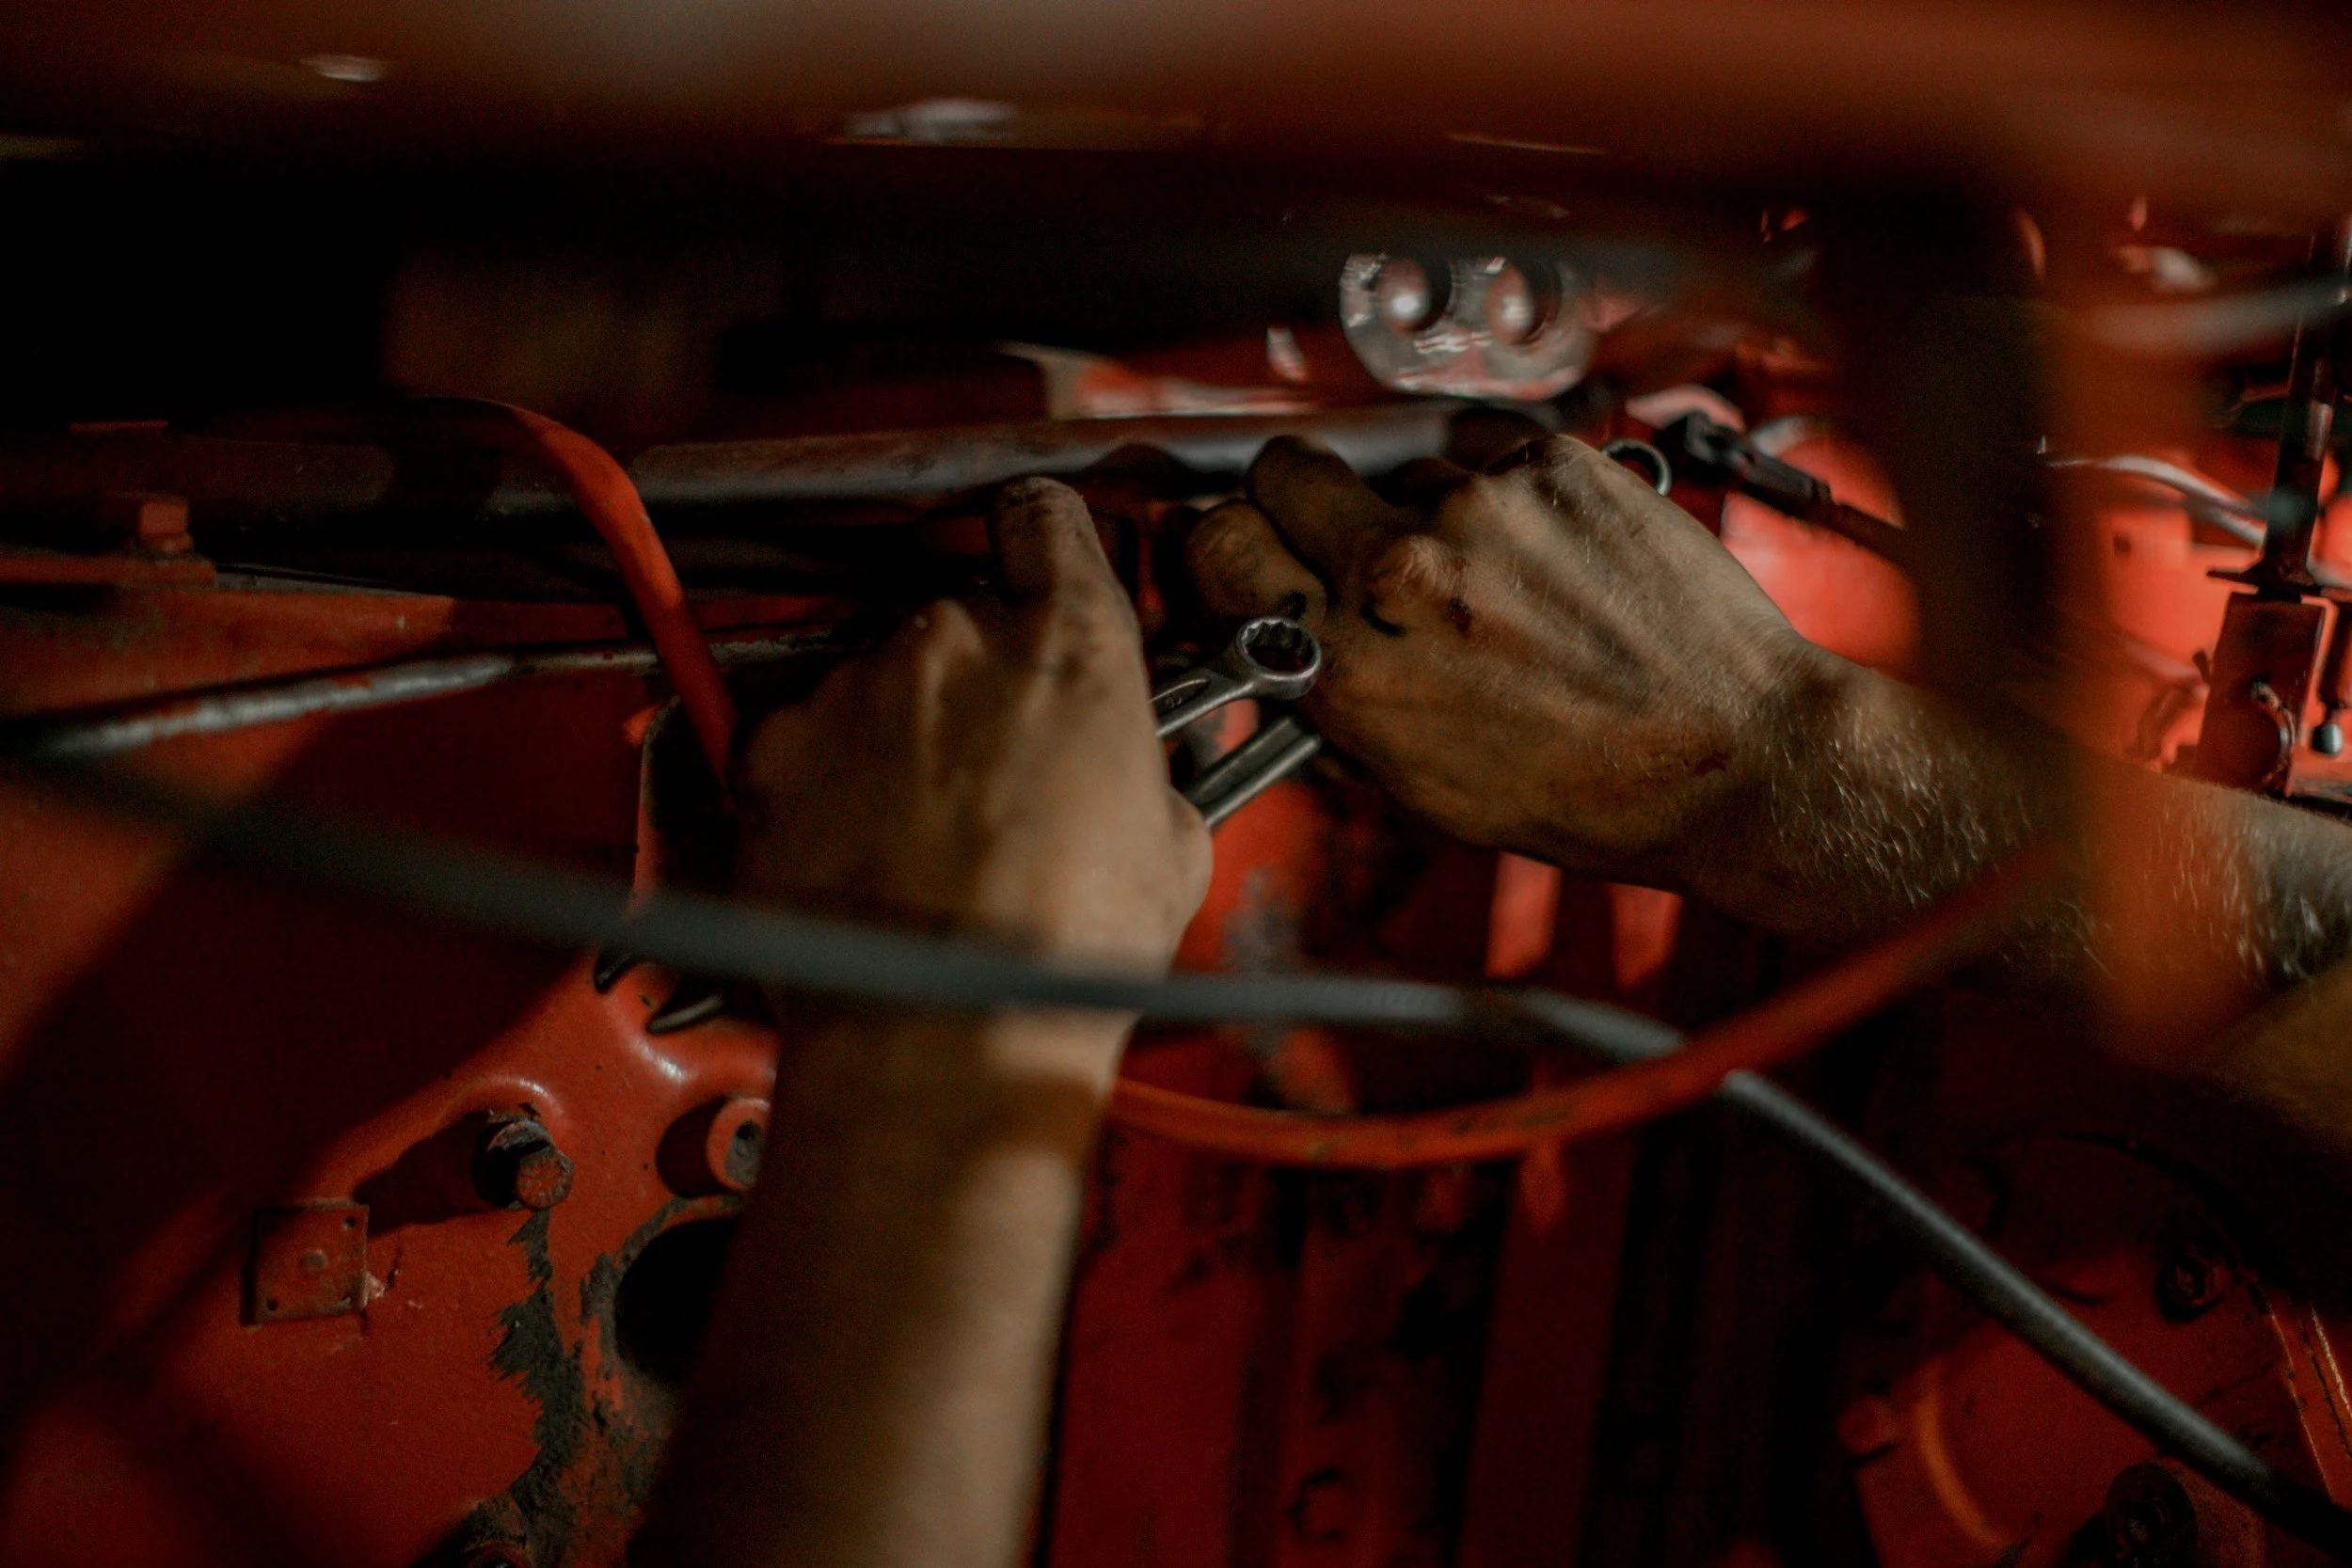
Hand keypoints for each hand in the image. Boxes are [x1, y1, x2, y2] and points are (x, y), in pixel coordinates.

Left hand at [738, 476, 1210, 975]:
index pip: (1045, 517)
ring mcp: (854, 688)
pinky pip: (804, 737)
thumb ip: (1146, 764)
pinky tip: (861, 851)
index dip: (1043, 542)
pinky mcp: (774, 748)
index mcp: (1068, 641)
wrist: (940, 1035)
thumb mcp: (1173, 846)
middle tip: (999, 765)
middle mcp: (952, 638)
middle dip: (979, 676)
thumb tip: (1135, 768)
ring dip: (902, 732)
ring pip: (881, 679)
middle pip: (960, 613)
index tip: (1040, 565)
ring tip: (927, 834)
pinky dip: (825, 778)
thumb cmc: (1060, 953)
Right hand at [1185, 435, 1837, 883]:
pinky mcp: (1552, 464)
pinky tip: (1546, 552)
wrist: (1733, 755)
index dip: (1225, 545)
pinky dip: (1503, 491)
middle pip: (1282, 470)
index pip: (1217, 545)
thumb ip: (1334, 697)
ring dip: (1420, 506)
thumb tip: (1281, 638)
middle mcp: (1401, 572)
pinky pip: (1485, 452)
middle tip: (1336, 530)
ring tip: (1489, 573)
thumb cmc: (1593, 790)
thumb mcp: (1420, 783)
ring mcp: (1479, 506)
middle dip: (1297, 498)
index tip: (1244, 550)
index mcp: (1351, 663)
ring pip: (1397, 466)